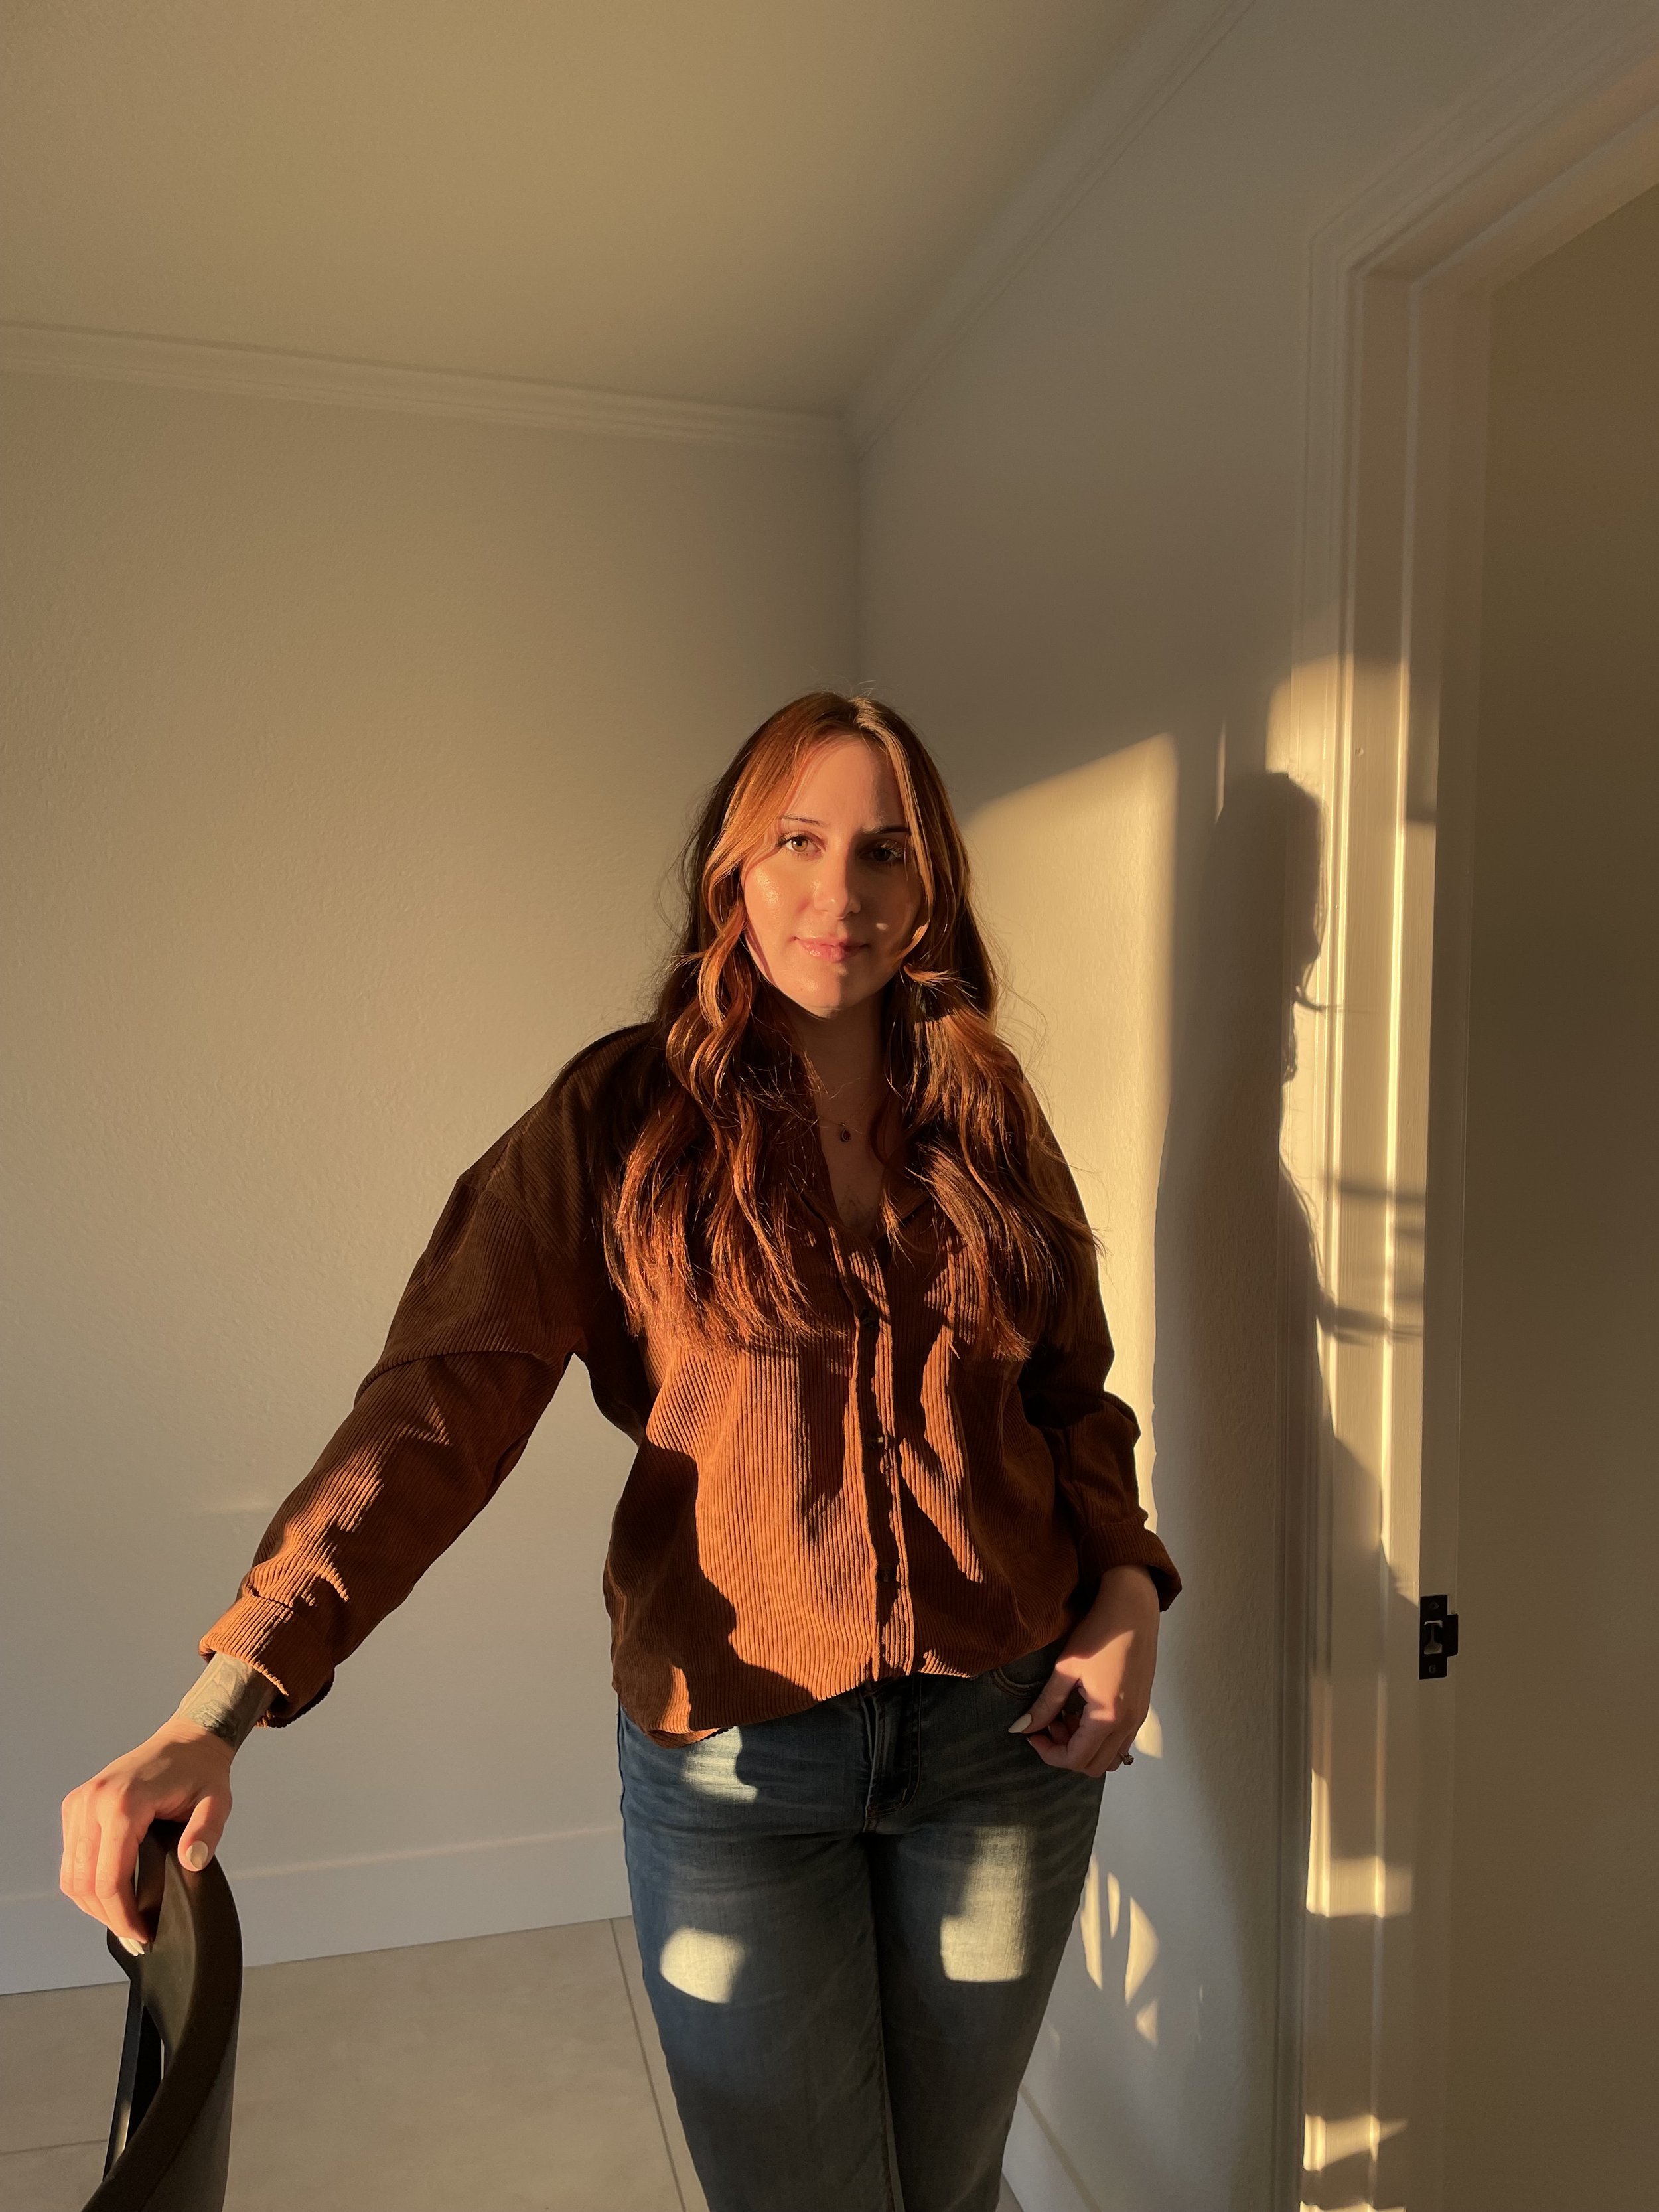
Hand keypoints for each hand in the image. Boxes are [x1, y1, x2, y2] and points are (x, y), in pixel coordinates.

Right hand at [60, 1722, 234, 1948]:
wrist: (186, 1740)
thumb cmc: (200, 1770)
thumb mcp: (217, 1801)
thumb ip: (207, 1832)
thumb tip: (193, 1862)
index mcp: (123, 1802)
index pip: (109, 1879)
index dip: (122, 1916)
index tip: (141, 1934)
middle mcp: (93, 1801)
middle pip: (83, 1883)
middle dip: (107, 1917)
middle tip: (133, 1935)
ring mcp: (80, 1803)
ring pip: (71, 1875)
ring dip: (92, 1904)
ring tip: (122, 1920)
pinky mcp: (76, 1806)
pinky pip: (71, 1858)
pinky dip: (85, 1883)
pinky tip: (109, 1894)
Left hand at [1010, 1564, 1160, 1777]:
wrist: (1133, 1608)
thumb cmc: (1098, 1634)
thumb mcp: (1066, 1668)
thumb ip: (1045, 1704)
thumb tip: (1021, 1729)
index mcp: (1108, 1717)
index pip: (1075, 1759)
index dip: (1049, 1753)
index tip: (1032, 1734)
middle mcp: (1128, 1725)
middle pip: (1094, 1766)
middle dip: (1066, 1751)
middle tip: (1050, 1723)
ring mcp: (1138, 1718)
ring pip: (1110, 1757)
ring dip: (1085, 1746)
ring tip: (1067, 1715)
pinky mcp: (1142, 1709)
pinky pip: (1120, 1741)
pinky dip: (1100, 1737)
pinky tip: (1085, 1709)